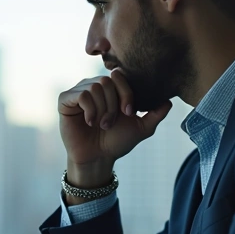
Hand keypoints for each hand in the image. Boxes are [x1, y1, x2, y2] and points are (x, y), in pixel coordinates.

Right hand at [58, 68, 171, 182]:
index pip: (120, 76)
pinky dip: (89, 110)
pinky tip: (89, 122)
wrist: (97, 158)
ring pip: (95, 87)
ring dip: (102, 110)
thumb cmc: (117, 142)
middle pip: (107, 80)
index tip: (129, 113)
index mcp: (111, 88)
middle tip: (111, 123)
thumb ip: (155, 114)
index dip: (126, 93)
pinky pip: (81, 94)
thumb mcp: (142, 128)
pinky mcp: (65, 100)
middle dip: (113, 104)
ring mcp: (78, 91)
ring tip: (100, 125)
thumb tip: (169, 101)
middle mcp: (94, 86)